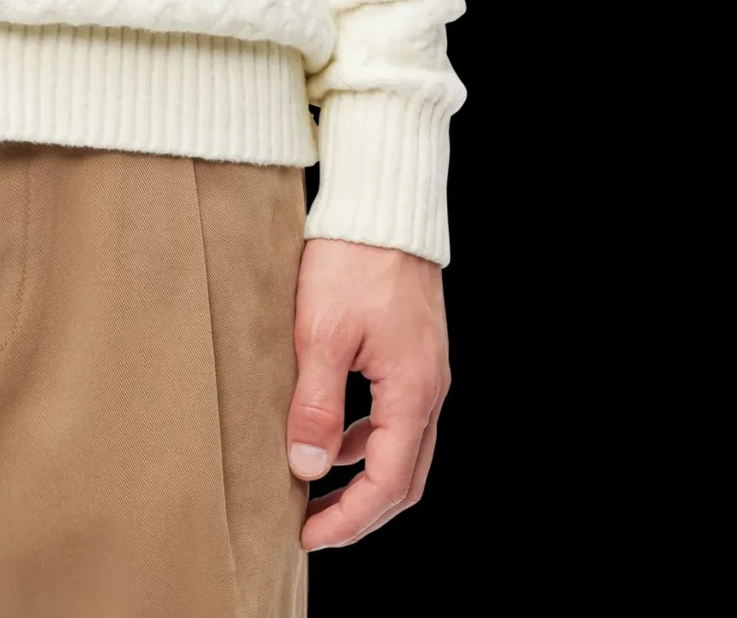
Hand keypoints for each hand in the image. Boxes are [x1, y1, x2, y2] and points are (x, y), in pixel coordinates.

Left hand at [286, 236, 450, 551]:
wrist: (383, 202)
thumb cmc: (353, 258)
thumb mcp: (322, 331)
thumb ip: (317, 404)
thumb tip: (308, 468)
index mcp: (412, 392)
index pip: (387, 482)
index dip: (348, 519)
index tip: (307, 535)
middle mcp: (429, 388)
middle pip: (404, 477)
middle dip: (360, 511)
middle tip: (314, 528)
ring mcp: (425, 370)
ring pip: (402, 448)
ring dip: (364, 477)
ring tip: (318, 490)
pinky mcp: (413, 352)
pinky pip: (396, 416)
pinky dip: (367, 440)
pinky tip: (335, 436)